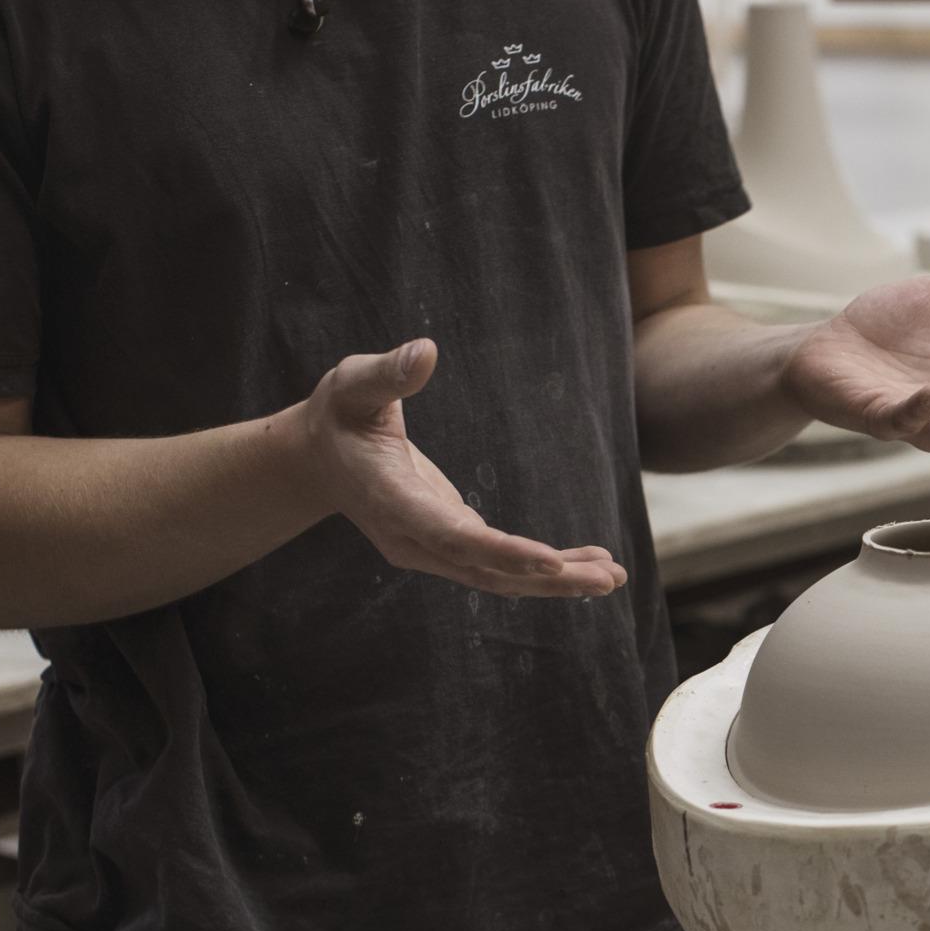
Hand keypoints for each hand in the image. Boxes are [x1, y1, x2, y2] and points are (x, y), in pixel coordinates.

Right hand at [289, 340, 625, 598]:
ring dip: (555, 580)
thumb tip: (426, 351)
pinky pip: (498, 566)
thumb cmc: (339, 413)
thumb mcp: (353, 383)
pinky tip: (585, 564)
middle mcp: (412, 537)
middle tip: (605, 578)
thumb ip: (388, 373)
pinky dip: (542, 569)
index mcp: (390, 499)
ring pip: (497, 577)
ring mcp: (430, 548)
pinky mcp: (448, 545)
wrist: (318, 459)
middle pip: (485, 568)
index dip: (500, 550)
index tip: (548, 561)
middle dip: (546, 576)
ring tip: (611, 575)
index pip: (450, 534)